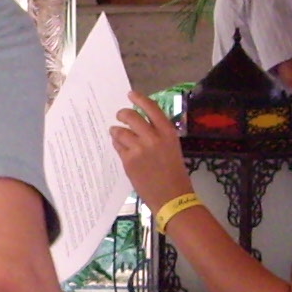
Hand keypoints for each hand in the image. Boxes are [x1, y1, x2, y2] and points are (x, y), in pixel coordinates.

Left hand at [107, 92, 190, 208]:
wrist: (172, 196)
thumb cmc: (175, 173)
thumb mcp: (172, 148)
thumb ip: (158, 134)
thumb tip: (140, 124)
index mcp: (168, 132)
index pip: (152, 108)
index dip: (139, 99)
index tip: (130, 94)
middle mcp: (153, 137)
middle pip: (131, 116)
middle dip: (122, 114)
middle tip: (120, 116)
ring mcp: (139, 148)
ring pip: (120, 131)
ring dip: (116, 131)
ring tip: (116, 133)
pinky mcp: (128, 160)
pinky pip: (118, 146)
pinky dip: (117, 144)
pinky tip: (121, 148)